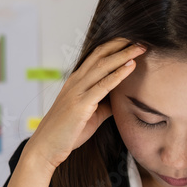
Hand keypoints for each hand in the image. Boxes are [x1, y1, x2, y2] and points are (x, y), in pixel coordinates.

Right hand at [26, 38, 145, 172]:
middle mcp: (75, 82)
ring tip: (140, 48)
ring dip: (123, 55)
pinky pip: (103, 85)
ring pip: (103, 66)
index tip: (131, 42)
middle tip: (140, 39)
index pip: (96, 57)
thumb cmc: (67, 133)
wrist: (46, 148)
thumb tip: (120, 100)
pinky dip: (118, 74)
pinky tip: (131, 66)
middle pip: (100, 56)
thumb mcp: (90, 115)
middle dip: (121, 45)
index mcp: (76, 82)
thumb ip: (104, 104)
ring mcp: (77, 92)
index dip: (114, 47)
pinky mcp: (81, 104)